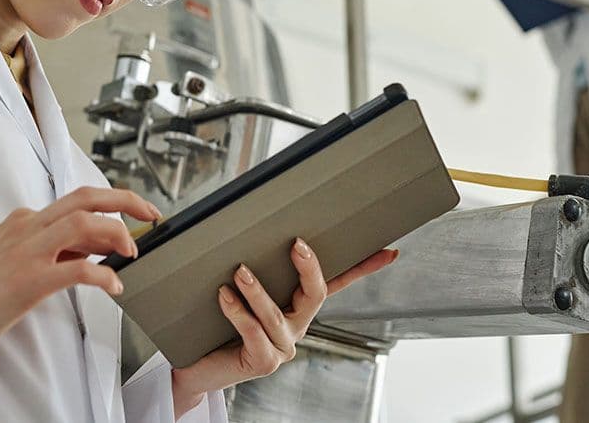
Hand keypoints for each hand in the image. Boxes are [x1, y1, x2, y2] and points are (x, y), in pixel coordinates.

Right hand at [0, 187, 161, 360]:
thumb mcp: (14, 257)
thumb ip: (53, 249)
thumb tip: (96, 249)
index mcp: (24, 220)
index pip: (78, 202)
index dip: (113, 207)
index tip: (138, 214)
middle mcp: (27, 227)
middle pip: (86, 198)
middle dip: (126, 201)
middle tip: (152, 213)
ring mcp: (26, 252)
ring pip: (83, 223)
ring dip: (116, 234)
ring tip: (132, 253)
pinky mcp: (27, 282)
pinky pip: (76, 270)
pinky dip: (102, 275)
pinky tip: (113, 287)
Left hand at [168, 240, 398, 417]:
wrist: (198, 365)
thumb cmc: (217, 321)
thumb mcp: (237, 289)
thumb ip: (248, 263)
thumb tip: (232, 222)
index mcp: (299, 307)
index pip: (338, 283)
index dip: (364, 268)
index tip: (389, 252)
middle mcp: (297, 326)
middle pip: (316, 295)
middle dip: (309, 268)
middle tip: (296, 244)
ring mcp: (282, 346)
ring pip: (277, 315)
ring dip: (258, 291)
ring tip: (240, 271)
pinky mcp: (263, 361)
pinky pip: (253, 333)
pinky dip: (237, 312)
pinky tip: (224, 295)